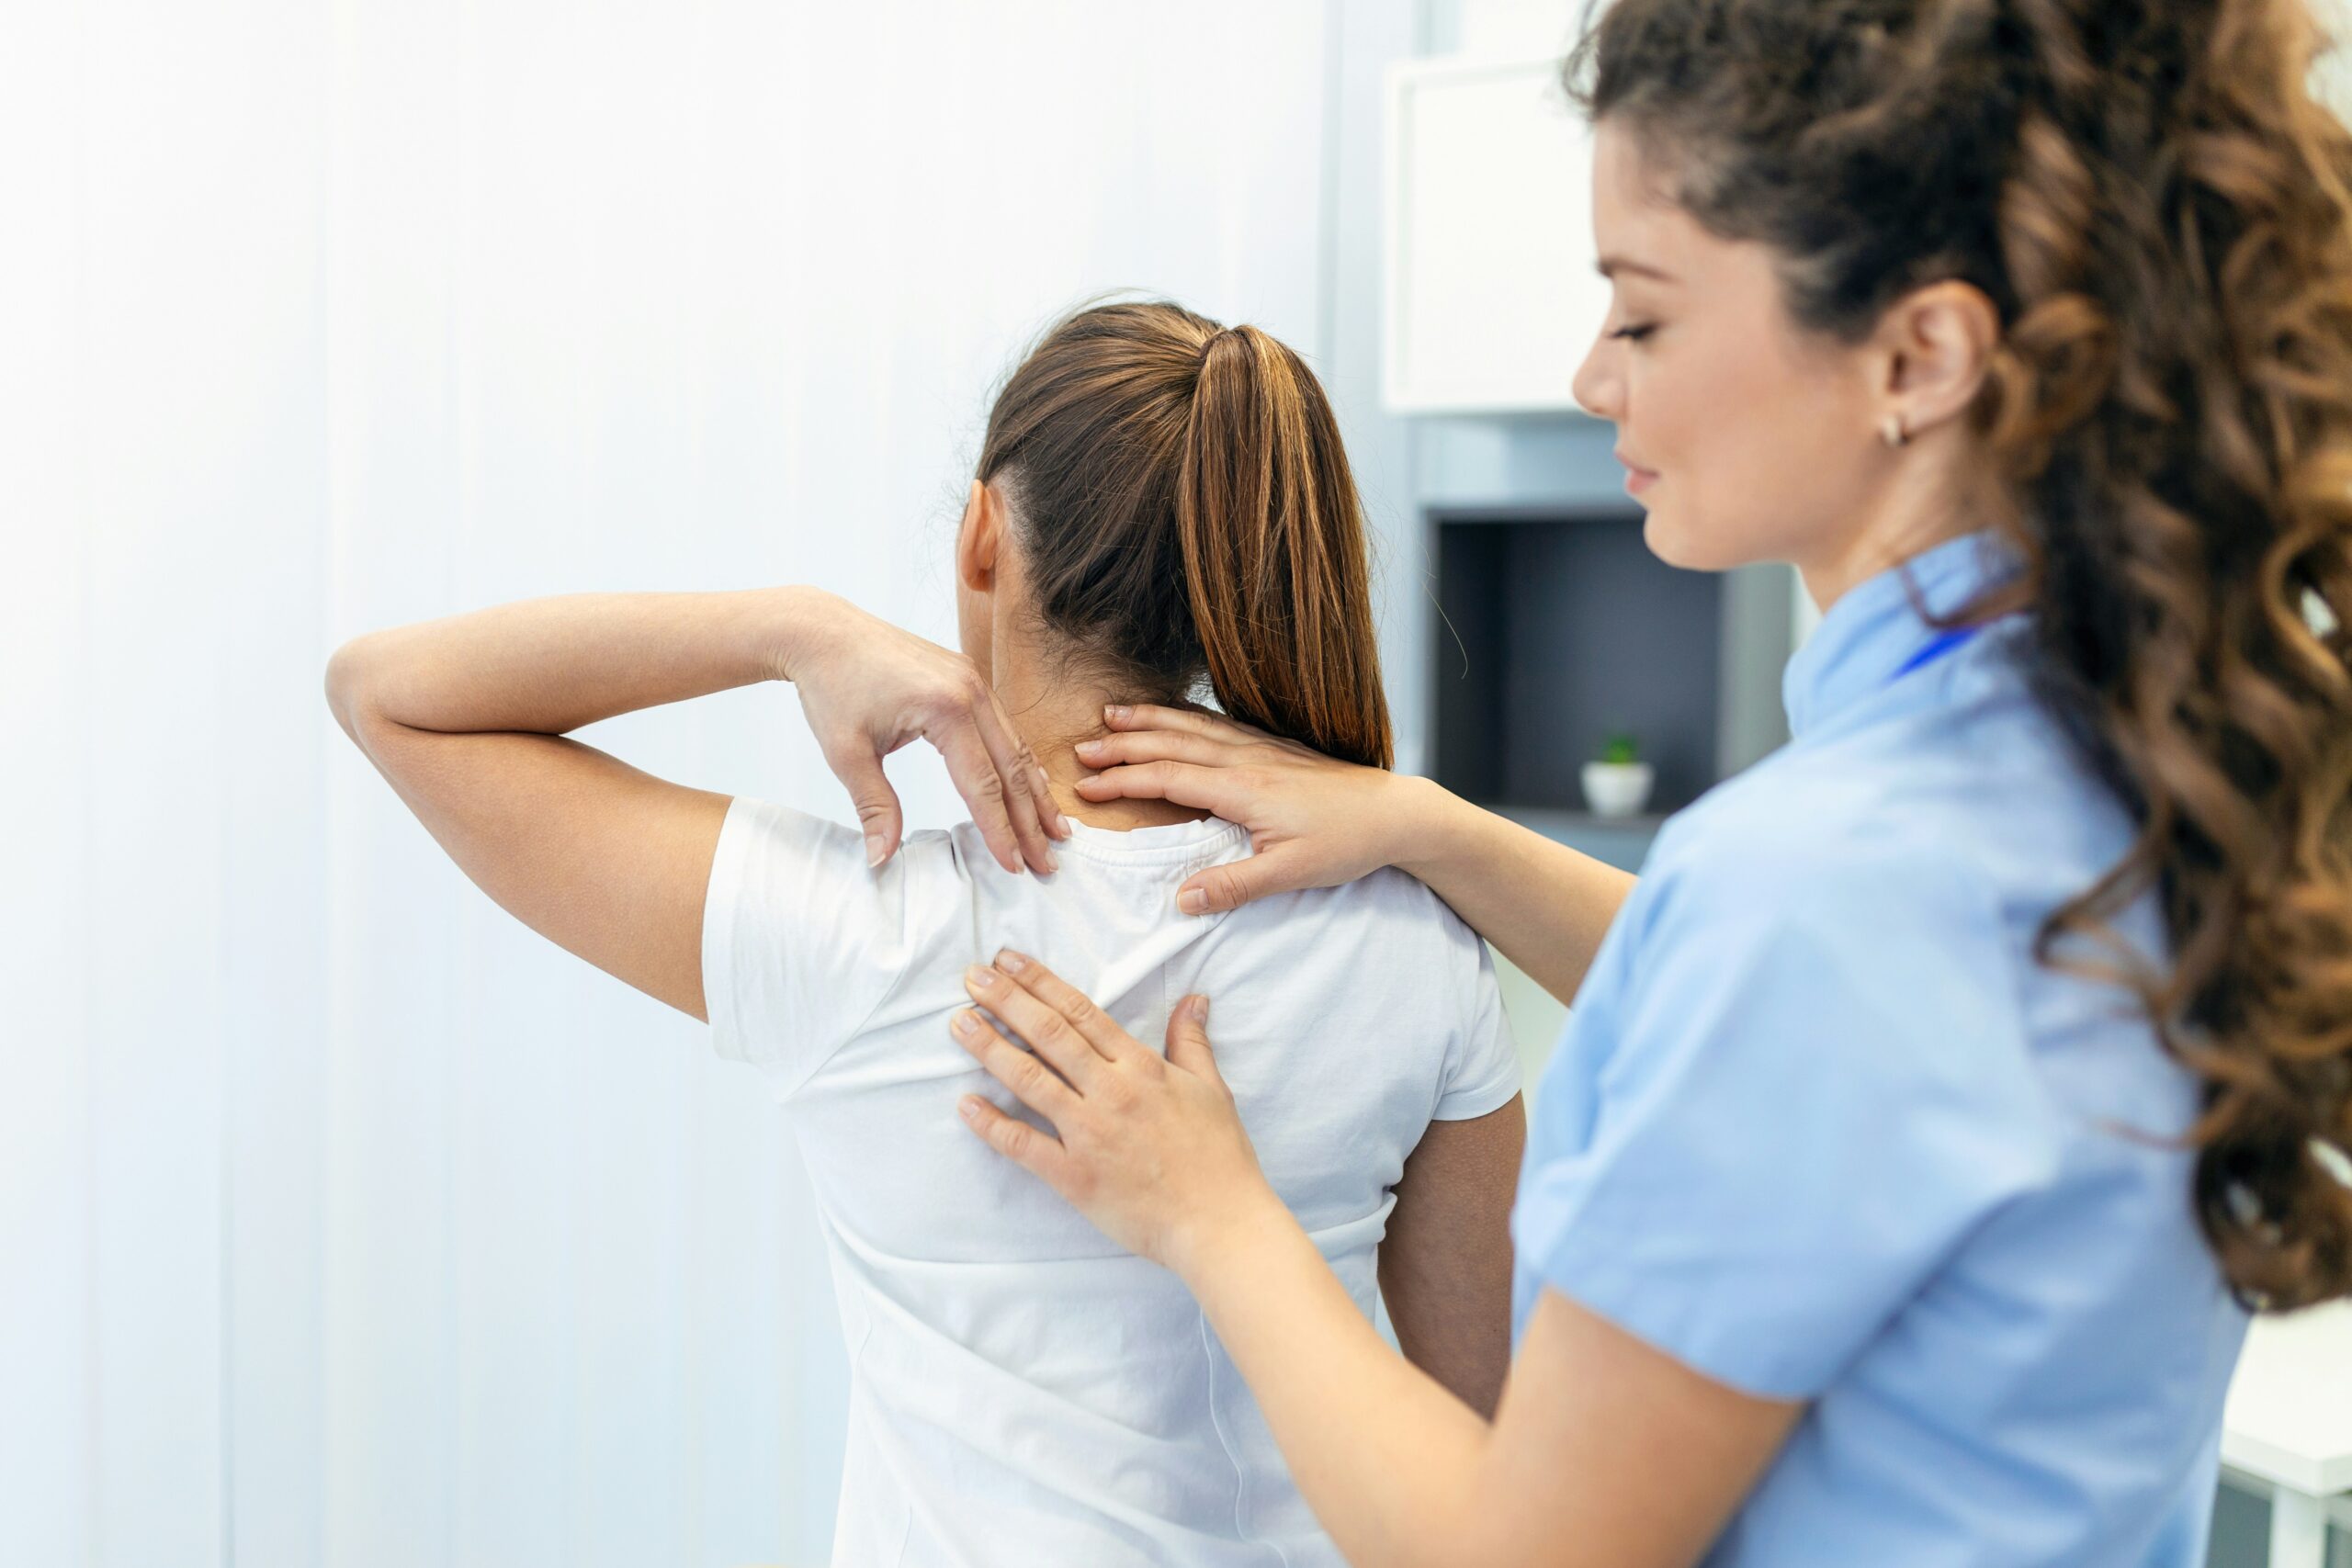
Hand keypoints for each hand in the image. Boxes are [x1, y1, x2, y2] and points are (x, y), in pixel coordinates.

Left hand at [779, 591, 1066, 874]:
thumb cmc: (831, 686)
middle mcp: (970, 690)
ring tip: (1055, 830)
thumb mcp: (847, 754)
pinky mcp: (968, 677)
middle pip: (1012, 768)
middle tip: (1047, 863)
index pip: (983, 785)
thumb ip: (874, 807)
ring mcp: (973, 680)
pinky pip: (1003, 725)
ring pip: (1015, 745)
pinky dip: (1019, 760)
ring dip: (1035, 791)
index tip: (1015, 867)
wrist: (822, 632)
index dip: (1000, 831)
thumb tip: (881, 858)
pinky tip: (1032, 784)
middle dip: (1031, 820)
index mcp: (945, 708)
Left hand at [951, 950, 1285, 1277]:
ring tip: (960, 1024)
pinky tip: (965, 1104)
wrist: (1219, 1222)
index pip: (1081, 1012)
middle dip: (1006, 1000)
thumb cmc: (1220, 1157)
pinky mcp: (1074, 1176)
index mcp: (1141, 1067)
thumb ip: (1191, 1042)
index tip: (1009, 961)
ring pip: (1029, 1079)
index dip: (1040, 983)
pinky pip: (1023, 1144)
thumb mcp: (1212, 1089)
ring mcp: (1089, 1133)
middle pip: (1048, 1034)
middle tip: (971, 978)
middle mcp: (1111, 1091)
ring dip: (990, 1048)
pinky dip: (991, 1124)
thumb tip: (1194, 999)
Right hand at [1072, 704, 1420, 911]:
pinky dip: (1186, 716)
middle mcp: (1246, 759)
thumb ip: (1233, 886)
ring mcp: (1262, 748)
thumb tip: (1180, 901)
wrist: (1396, 812)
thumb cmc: (1347, 842)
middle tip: (1082, 746)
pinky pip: (1218, 724)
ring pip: (1193, 726)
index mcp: (1242, 788)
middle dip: (1123, 744)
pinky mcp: (1277, 748)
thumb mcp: (1290, 873)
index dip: (1123, 781)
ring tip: (1113, 715)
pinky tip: (1177, 717)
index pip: (1167, 779)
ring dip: (1150, 721)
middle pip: (1171, 744)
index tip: (1085, 786)